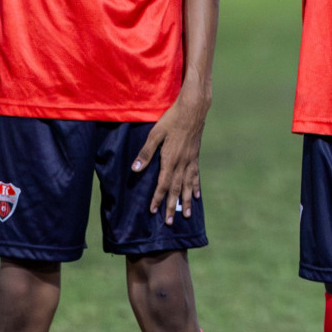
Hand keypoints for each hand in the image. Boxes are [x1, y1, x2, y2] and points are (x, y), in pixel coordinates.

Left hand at [131, 85, 208, 224]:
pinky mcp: (195, 156)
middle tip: (170, 222)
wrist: (193, 109)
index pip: (163, 184)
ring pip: (187, 185)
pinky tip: (196, 196)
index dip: (157, 198)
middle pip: (176, 189)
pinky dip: (195, 187)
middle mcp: (182, 163)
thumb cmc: (172, 119)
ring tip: (185, 215)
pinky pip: (195, 176)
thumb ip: (146, 153)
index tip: (153, 211)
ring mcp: (190, 160)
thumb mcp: (155, 134)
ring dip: (185, 201)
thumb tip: (136, 169)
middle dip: (172, 206)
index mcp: (170, 159)